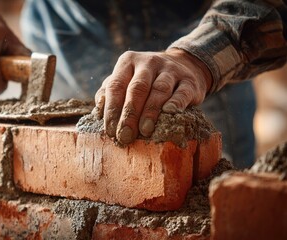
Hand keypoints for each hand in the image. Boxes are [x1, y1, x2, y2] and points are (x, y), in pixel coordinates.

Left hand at [95, 49, 212, 144]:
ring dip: (151, 111)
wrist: (182, 66)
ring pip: (159, 89)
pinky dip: (176, 103)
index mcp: (127, 62)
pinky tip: (169, 113)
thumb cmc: (144, 80)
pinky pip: (182, 92)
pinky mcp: (189, 80)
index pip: (116, 85)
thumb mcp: (124, 80)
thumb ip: (108, 93)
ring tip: (145, 131)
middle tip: (125, 135)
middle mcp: (148, 62)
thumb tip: (98, 111)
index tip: (110, 131)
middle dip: (130, 114)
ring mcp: (170, 70)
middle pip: (137, 88)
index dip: (112, 109)